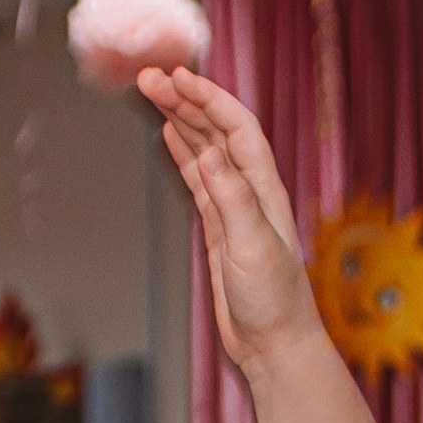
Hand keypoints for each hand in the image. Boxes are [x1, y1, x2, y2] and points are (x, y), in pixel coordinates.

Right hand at [140, 67, 318, 377]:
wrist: (274, 346)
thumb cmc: (274, 303)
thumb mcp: (253, 247)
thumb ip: (233, 199)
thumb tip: (210, 153)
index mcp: (264, 191)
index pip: (237, 128)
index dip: (209, 98)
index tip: (178, 76)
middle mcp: (251, 192)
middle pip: (216, 130)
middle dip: (185, 99)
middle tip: (149, 76)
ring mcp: (234, 208)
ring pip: (204, 148)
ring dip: (180, 118)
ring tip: (151, 90)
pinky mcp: (219, 227)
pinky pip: (199, 177)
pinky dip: (184, 151)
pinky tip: (169, 133)